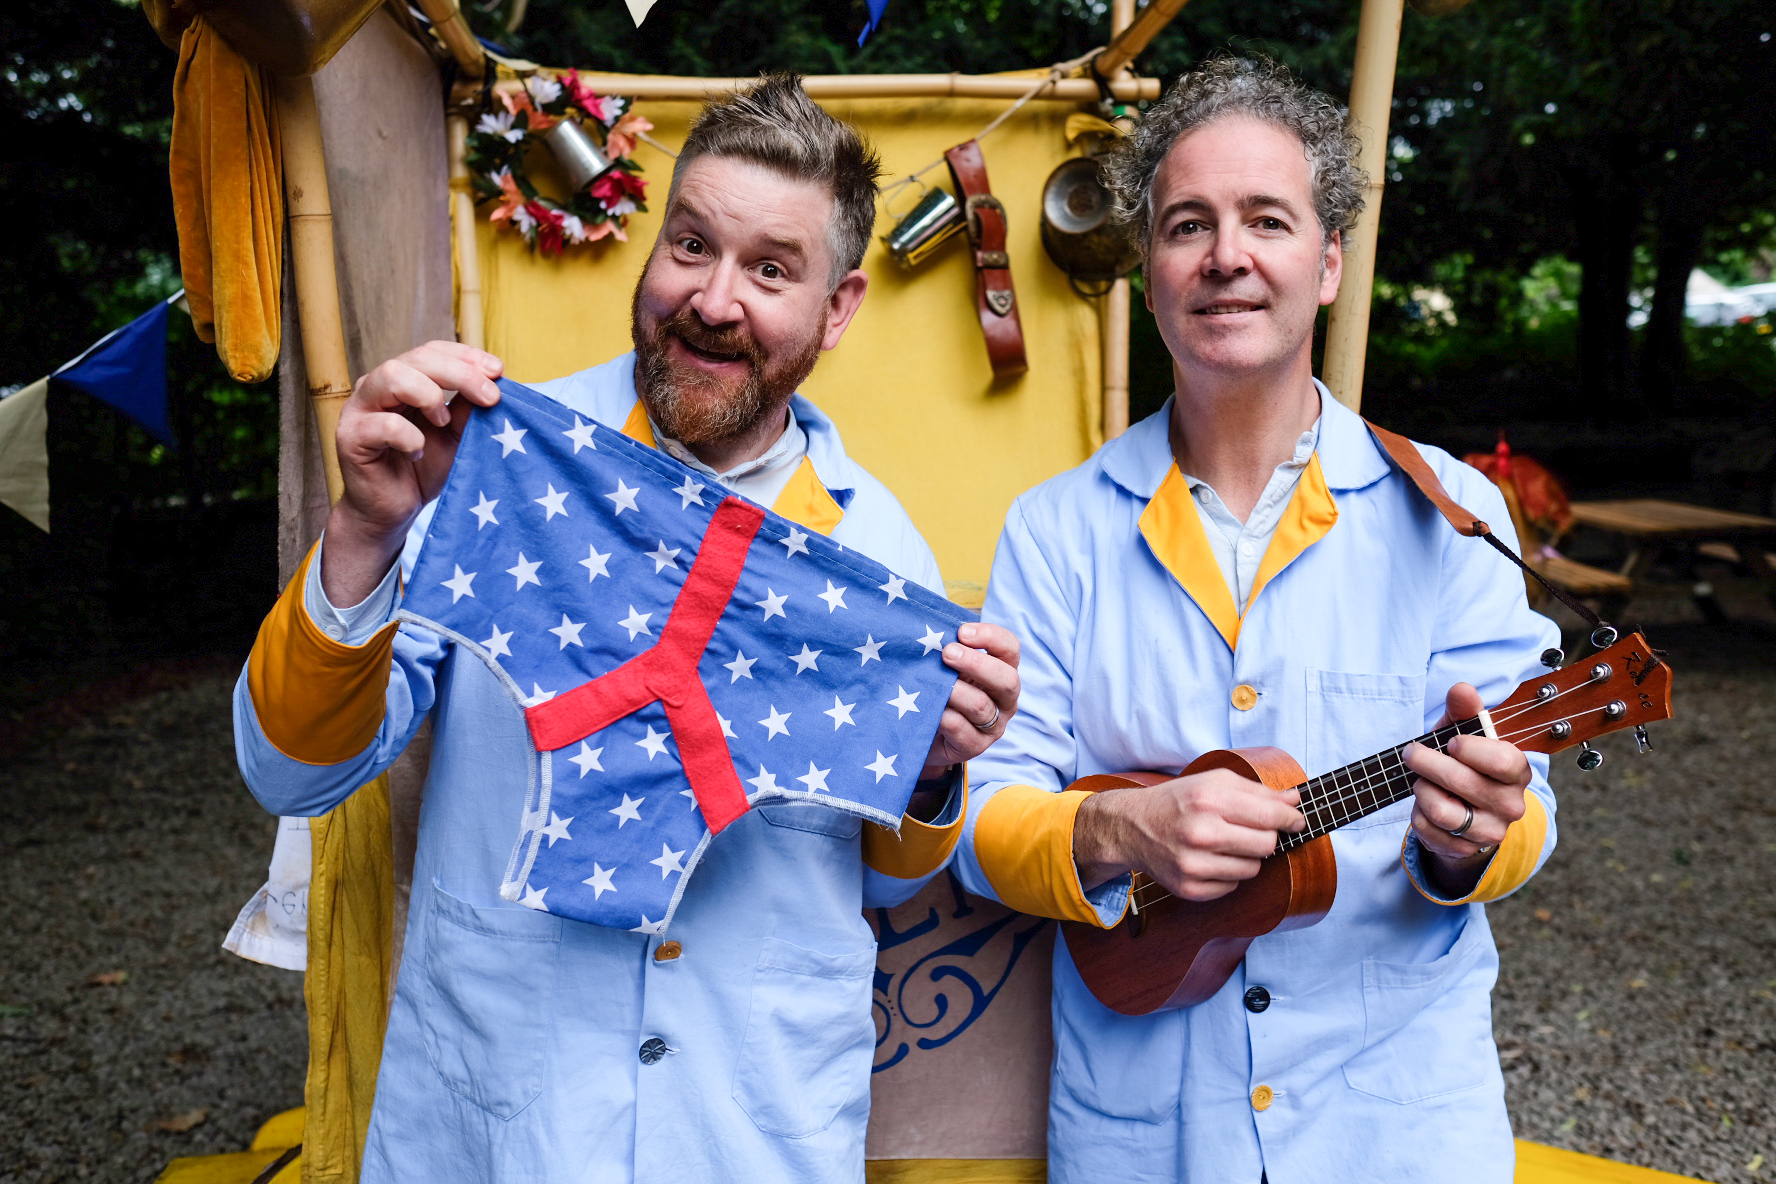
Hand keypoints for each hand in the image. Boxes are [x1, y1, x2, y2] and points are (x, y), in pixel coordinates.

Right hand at [321, 342, 503, 604]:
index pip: (432, 351)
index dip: (465, 355)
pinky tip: (418, 452)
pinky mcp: (351, 437)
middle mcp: (377, 387)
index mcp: (403, 380)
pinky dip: (409, 436)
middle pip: (416, 358)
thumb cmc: (423, 469)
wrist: (393, 512)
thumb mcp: (455, 436)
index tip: (498, 371)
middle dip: (459, 373)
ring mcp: (360, 409)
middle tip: (490, 397)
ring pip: (392, 376)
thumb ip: (468, 410)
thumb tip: (494, 385)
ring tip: (443, 421)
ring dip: (429, 395)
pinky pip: (383, 424)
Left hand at [921, 622, 1019, 779]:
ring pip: (982, 706)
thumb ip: (950, 649)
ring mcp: (992, 726)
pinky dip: (945, 717)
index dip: (990, 637)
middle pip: (1007, 679)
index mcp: (1002, 671)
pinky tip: (930, 708)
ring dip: (956, 690)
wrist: (924, 734)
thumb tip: (933, 628)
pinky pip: (962, 730)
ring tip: (932, 681)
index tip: (962, 632)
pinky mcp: (974, 746)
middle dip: (977, 663)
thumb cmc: (940, 692)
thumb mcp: (949, 668)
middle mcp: (1004, 699)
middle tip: (947, 653)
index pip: (1010, 649)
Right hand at [1073, 770, 1303, 899]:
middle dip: (1266, 836)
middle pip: (1266, 845)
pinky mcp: (1189, 888)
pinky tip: (1212, 859)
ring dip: (1247, 856)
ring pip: (1252, 869)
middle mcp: (1200, 833)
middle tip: (1253, 829)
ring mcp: (1193, 864)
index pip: (1270, 816)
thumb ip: (1257, 790)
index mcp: (1208, 800)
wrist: (1131, 827)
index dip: (1290, 819)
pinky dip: (1229, 874)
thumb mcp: (1213, 782)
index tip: (1297, 820)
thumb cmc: (1176, 800)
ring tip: (1227, 843)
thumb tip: (1295, 802)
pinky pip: (1232, 886)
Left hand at [1404, 681, 1531, 896]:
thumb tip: (1461, 689)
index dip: (1470, 749)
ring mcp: (1490, 831)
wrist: (1466, 808)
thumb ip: (1464, 710)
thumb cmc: (1466, 762)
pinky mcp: (1466, 850)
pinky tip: (1423, 804)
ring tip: (1420, 781)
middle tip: (1412, 753)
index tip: (1450, 742)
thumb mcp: (1464, 732)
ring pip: (1443, 811)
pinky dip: (1417, 814)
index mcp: (1518, 772)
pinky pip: (1429, 831)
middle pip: (1462, 782)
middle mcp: (1511, 805)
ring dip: (1421, 790)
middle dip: (1427, 763)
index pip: (1502, 761)